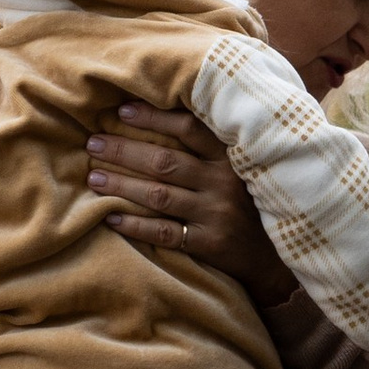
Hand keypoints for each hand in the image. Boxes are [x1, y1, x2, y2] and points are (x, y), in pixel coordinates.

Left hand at [87, 101, 289, 303]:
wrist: (274, 257)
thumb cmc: (248, 205)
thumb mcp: (241, 170)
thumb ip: (210, 149)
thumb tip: (162, 119)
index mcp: (230, 158)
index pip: (189, 129)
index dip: (154, 118)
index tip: (121, 112)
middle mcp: (223, 183)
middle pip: (165, 162)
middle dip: (125, 151)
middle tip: (93, 144)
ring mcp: (215, 214)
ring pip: (159, 196)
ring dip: (122, 185)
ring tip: (94, 177)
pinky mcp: (208, 243)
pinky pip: (164, 232)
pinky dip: (135, 225)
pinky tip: (111, 218)